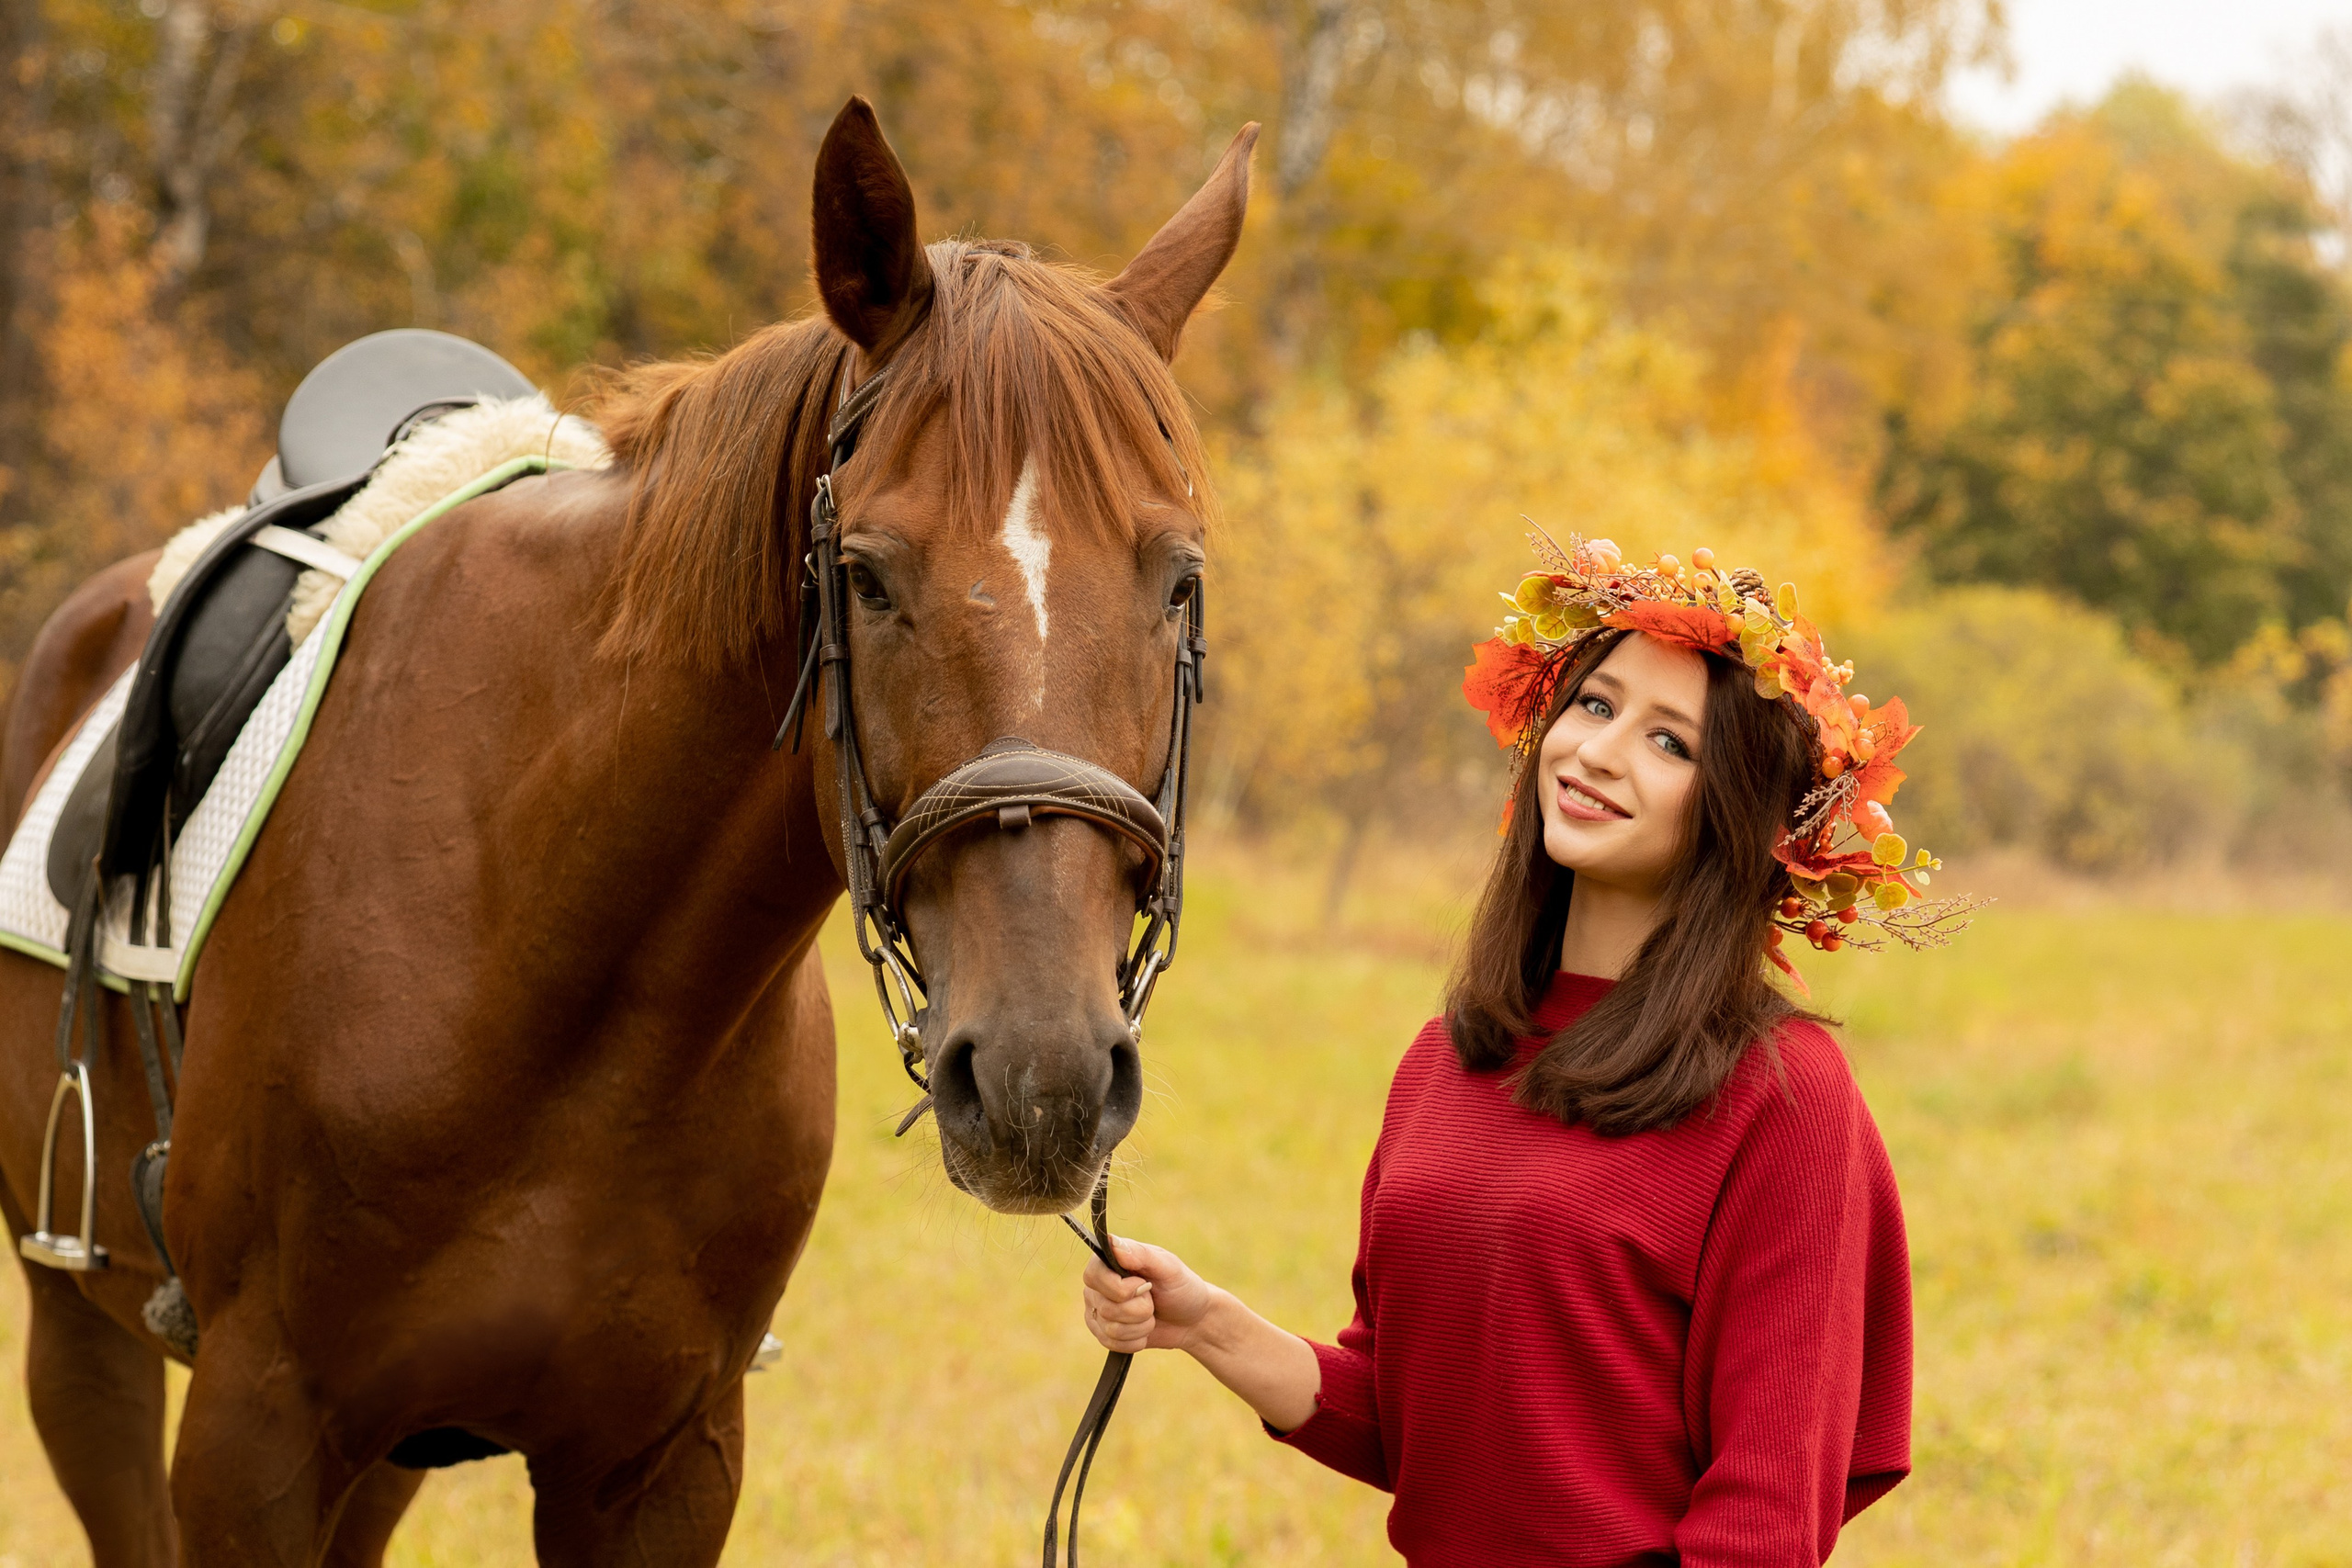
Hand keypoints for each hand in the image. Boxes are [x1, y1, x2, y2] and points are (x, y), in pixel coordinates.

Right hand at [1080, 1236, 1217, 1353]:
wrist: (1191, 1320)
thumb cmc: (1180, 1287)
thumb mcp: (1168, 1266)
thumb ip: (1141, 1253)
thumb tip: (1112, 1242)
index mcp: (1108, 1261)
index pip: (1093, 1276)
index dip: (1121, 1288)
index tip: (1145, 1285)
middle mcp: (1097, 1285)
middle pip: (1105, 1306)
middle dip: (1140, 1309)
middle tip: (1153, 1300)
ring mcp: (1097, 1311)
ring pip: (1110, 1328)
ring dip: (1141, 1325)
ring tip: (1151, 1314)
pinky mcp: (1103, 1334)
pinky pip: (1112, 1344)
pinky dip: (1136, 1340)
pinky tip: (1145, 1329)